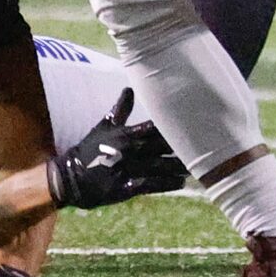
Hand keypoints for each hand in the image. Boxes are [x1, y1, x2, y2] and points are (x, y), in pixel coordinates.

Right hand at [46, 89, 189, 209]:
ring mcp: (128, 170)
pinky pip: (151, 186)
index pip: (154, 127)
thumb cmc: (89, 149)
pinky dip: (166, 184)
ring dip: (179, 167)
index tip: (194, 121)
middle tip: (205, 144)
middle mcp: (129, 151)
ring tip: (198, 166)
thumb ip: (120, 110)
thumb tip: (129, 88)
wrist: (70, 178)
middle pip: (161, 147)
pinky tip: (180, 183)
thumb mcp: (103, 127)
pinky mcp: (126, 188)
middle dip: (182, 146)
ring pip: (160, 167)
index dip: (174, 125)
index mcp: (125, 135)